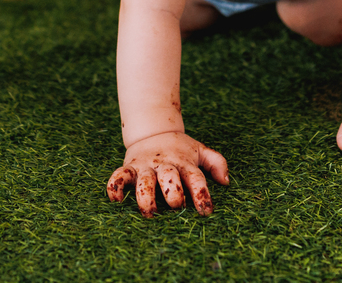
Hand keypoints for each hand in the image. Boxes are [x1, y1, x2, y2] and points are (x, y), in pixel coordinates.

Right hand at [106, 131, 229, 216]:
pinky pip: (119, 176)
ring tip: (149, 212)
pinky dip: (115, 187)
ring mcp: (146, 166)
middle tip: (176, 207)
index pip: (196, 179)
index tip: (206, 212)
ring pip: (144, 182)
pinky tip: (117, 201)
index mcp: (185, 163)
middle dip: (173, 195)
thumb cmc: (181, 148)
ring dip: (146, 198)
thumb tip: (226, 181)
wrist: (153, 130)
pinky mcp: (129, 167)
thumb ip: (217, 163)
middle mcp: (165, 165)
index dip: (201, 195)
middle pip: (169, 179)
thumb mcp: (201, 150)